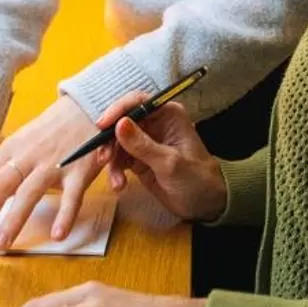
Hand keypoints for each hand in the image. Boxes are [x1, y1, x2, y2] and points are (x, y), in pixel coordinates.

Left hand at [0, 96, 102, 248]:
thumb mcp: (23, 141)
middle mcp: (29, 155)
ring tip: (0, 244)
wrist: (89, 105)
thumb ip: (6, 166)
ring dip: (13, 220)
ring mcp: (55, 162)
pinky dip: (65, 216)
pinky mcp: (80, 169)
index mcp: (11, 148)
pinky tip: (57, 235)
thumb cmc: (53, 129)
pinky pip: (72, 196)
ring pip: (29, 193)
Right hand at [92, 91, 226, 222]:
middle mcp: (154, 123)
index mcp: (167, 115)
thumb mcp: (169, 163)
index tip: (102, 126)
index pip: (137, 102)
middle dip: (110, 140)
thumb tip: (119, 124)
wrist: (205, 204)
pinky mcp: (138, 159)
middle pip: (121, 122)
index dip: (117, 110)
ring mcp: (145, 142)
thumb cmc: (196, 179)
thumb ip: (143, 145)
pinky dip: (115, 171)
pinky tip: (119, 185)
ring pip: (117, 142)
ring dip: (112, 161)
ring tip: (117, 181)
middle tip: (104, 158)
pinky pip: (119, 159)